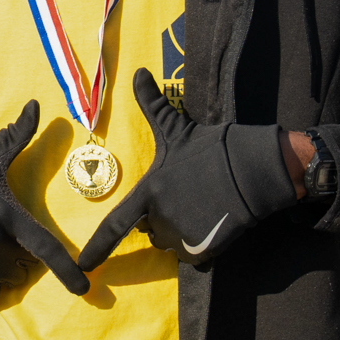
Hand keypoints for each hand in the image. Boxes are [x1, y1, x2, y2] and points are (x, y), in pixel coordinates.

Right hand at [0, 100, 88, 300]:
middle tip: (1, 238)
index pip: (45, 247)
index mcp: (5, 213)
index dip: (67, 271)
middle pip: (23, 265)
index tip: (84, 287)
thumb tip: (37, 105)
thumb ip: (16, 134)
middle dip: (19, 257)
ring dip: (2, 273)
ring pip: (4, 280)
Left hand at [76, 69, 301, 272]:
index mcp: (149, 193)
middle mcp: (161, 218)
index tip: (83, 266)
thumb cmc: (213, 148)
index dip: (97, 248)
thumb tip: (138, 73)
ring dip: (178, 229)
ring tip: (199, 204)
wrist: (257, 169)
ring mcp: (184, 236)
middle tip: (184, 194)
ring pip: (170, 241)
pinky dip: (198, 242)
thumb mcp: (177, 127)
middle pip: (148, 228)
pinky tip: (211, 219)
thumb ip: (152, 105)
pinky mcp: (206, 249)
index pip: (114, 226)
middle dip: (159, 215)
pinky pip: (193, 253)